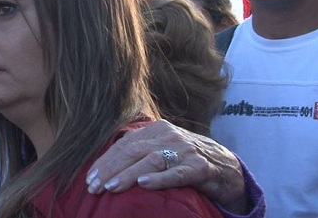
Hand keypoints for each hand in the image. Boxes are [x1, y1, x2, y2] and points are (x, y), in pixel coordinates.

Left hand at [85, 120, 246, 213]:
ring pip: (151, 160)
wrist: (227, 167)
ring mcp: (185, 150)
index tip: (90, 177)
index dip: (105, 160)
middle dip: (110, 169)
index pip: (124, 144)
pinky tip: (143, 184)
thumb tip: (107, 162)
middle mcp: (169, 135)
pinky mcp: (200, 168)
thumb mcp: (162, 148)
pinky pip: (177, 173)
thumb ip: (139, 150)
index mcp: (156, 129)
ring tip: (111, 187)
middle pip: (133, 151)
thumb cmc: (186, 158)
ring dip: (128, 174)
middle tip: (94, 186)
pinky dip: (159, 178)